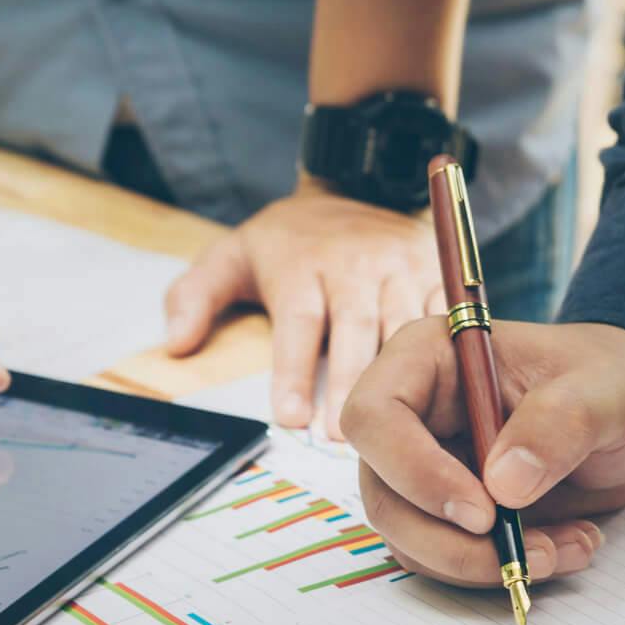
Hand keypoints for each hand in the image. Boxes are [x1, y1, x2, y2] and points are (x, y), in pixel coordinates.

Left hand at [164, 179, 442, 434]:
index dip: (294, 371)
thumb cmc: (292, 239)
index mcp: (303, 265)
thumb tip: (174, 345)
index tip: (291, 417)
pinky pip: (445, 313)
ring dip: (401, 377)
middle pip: (353, 328)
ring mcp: (399, 267)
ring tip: (396, 430)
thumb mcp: (235, 253)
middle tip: (343, 439)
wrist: (358, 185)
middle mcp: (353, 265)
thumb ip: (197, 295)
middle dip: (350, 383)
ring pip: (402, 325)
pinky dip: (450, 351)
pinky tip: (449, 394)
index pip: (297, 322)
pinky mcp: (435, 271)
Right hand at [340, 319, 624, 585]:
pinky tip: (565, 546)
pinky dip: (501, 568)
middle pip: (384, 495)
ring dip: (484, 563)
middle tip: (530, 554)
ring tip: (568, 547)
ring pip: (410, 540)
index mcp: (428, 360)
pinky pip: (447, 559)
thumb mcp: (605, 392)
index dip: (414, 472)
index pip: (375, 418)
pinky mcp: (445, 513)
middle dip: (452, 542)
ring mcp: (422, 469)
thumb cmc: (610, 380)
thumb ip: (559, 424)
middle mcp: (411, 417)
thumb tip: (503, 485)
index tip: (483, 512)